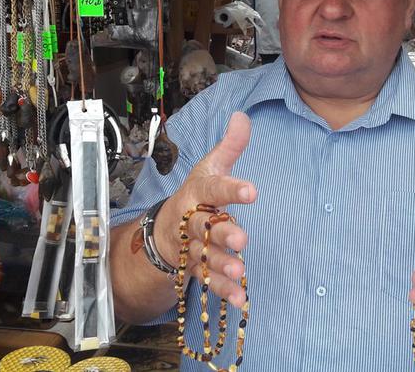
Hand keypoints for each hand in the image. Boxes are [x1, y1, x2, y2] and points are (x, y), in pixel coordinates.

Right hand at [155, 112, 256, 307]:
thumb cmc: (195, 196)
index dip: (231, 189)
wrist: (162, 231)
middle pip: (205, 225)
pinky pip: (208, 280)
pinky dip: (223, 290)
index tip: (251, 191)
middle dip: (223, 232)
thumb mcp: (209, 168)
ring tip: (240, 271)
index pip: (214, 188)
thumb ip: (229, 146)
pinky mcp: (196, 267)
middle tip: (242, 237)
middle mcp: (193, 220)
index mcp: (198, 192)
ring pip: (205, 255)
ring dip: (222, 264)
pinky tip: (240, 299)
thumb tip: (242, 116)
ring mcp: (192, 246)